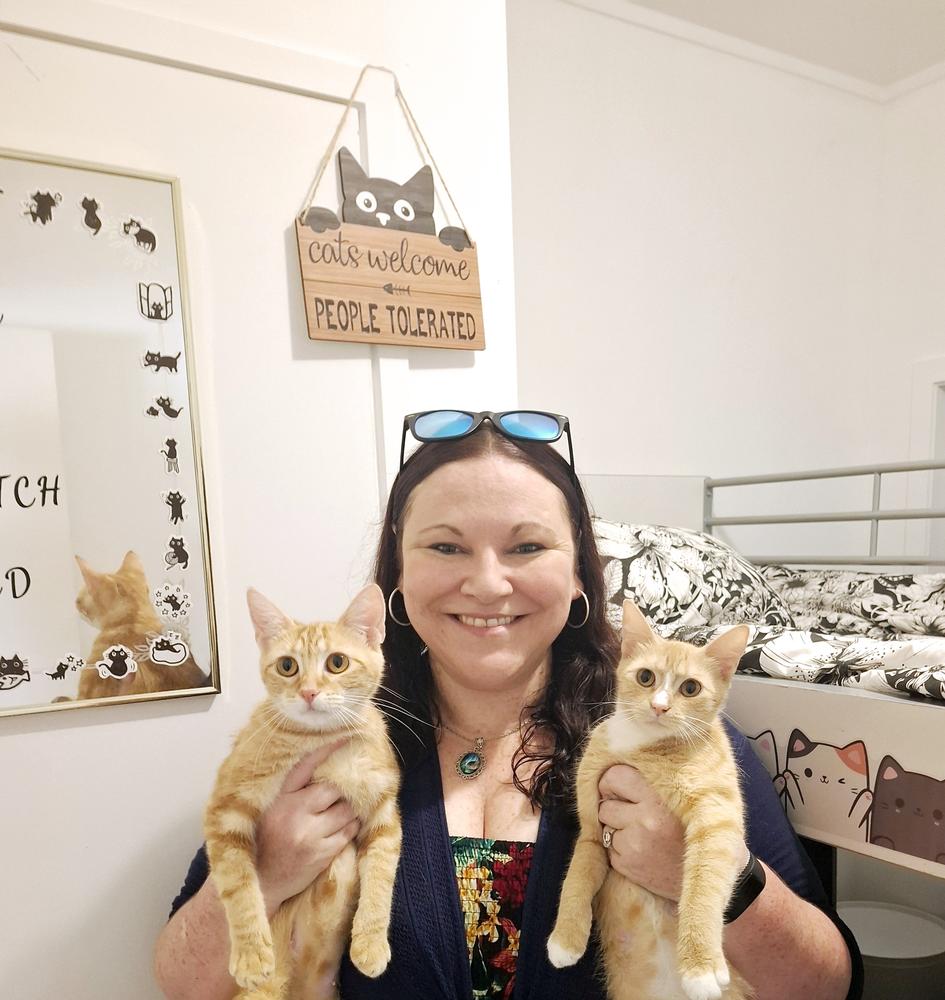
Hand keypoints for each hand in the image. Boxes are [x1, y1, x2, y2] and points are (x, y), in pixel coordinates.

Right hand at [255, 742, 359, 912]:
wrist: (262, 882)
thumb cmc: (264, 842)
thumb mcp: (270, 810)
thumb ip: (291, 791)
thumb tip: (320, 766)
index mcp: (280, 799)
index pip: (305, 767)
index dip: (326, 750)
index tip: (345, 737)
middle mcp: (294, 814)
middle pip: (333, 789)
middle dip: (342, 789)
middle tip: (347, 787)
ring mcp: (310, 835)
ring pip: (346, 810)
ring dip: (349, 809)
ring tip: (345, 808)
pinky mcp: (322, 854)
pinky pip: (348, 832)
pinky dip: (351, 827)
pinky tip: (345, 826)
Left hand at [597, 764, 684, 900]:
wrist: (708, 875)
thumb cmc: (695, 830)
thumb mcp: (684, 797)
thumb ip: (654, 782)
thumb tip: (617, 771)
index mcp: (659, 797)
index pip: (615, 777)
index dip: (612, 782)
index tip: (618, 789)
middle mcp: (646, 820)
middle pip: (605, 806)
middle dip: (614, 809)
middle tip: (633, 814)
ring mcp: (635, 845)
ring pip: (605, 828)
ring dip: (617, 830)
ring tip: (642, 834)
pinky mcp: (628, 865)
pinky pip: (609, 850)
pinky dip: (621, 850)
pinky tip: (643, 851)